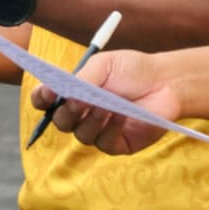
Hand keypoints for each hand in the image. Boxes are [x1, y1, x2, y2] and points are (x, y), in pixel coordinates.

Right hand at [29, 50, 178, 154]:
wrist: (166, 82)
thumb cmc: (132, 70)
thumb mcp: (103, 65)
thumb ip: (82, 78)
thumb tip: (65, 92)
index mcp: (71, 92)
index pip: (45, 100)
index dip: (42, 98)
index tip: (49, 92)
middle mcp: (80, 113)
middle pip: (59, 121)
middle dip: (66, 112)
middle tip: (77, 100)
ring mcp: (97, 130)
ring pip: (80, 134)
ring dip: (90, 119)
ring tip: (105, 105)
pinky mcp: (116, 144)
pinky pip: (103, 143)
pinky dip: (109, 129)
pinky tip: (121, 115)